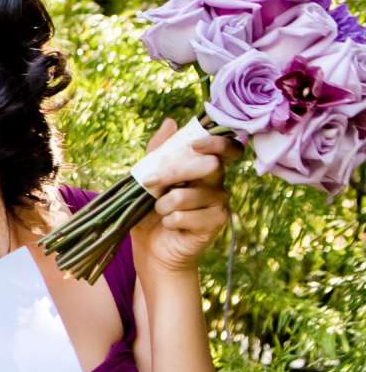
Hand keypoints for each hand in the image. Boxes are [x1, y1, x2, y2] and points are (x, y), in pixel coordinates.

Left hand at [133, 117, 235, 273]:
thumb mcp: (146, 179)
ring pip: (190, 194)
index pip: (226, 148)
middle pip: (209, 166)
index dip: (216, 143)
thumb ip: (158, 152)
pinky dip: (171, 220)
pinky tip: (170, 225)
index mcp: (203, 167)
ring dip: (164, 204)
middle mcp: (218, 182)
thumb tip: (170, 121)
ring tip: (159, 212)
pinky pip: (189, 215)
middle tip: (149, 183)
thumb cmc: (149, 212)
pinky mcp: (217, 223)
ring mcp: (220, 203)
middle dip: (173, 172)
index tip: (193, 145)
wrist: (152, 249)